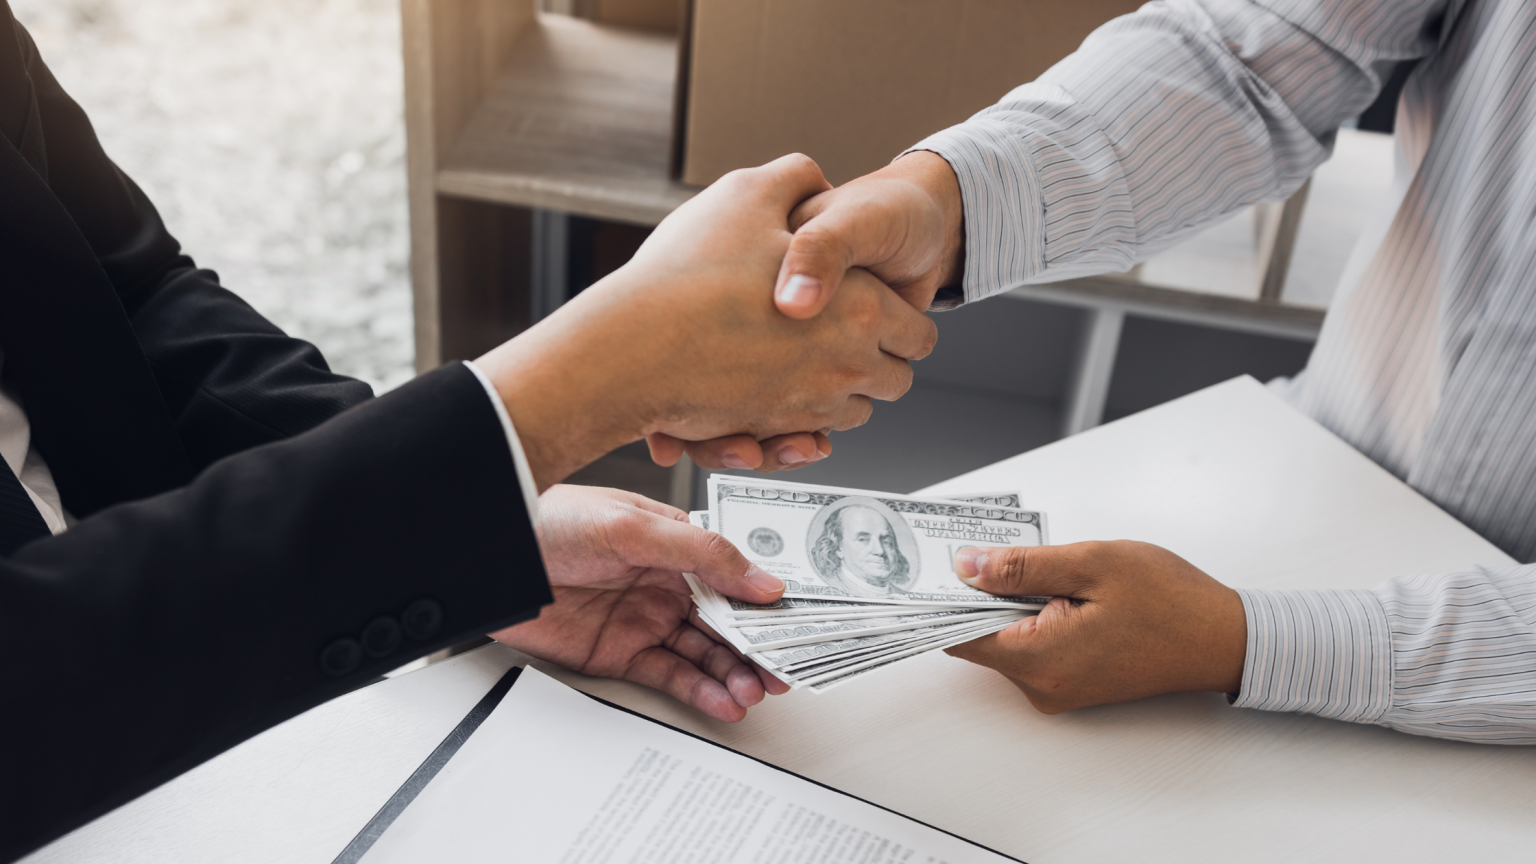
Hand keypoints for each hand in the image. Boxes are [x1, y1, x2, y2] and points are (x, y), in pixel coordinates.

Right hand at [474, 154, 937, 489]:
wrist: (628, 351)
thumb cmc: (686, 277)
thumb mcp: (747, 196)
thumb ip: (794, 179)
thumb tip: (815, 176)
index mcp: (860, 307)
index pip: (917, 332)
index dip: (899, 317)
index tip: (880, 308)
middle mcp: (845, 364)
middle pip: (893, 380)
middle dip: (875, 361)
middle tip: (846, 335)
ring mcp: (810, 406)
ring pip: (850, 413)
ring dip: (837, 393)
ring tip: (804, 360)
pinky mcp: (772, 434)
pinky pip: (806, 442)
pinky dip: (798, 427)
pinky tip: (773, 391)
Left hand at [492, 485, 790, 722]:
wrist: (487, 557)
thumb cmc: (549, 521)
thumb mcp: (633, 527)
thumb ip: (700, 553)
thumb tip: (761, 578)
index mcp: (673, 543)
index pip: (733, 573)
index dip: (765, 599)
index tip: (797, 622)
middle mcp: (664, 582)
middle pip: (724, 620)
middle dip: (757, 646)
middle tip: (784, 669)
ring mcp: (644, 620)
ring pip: (703, 653)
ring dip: (732, 673)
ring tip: (755, 690)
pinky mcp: (620, 654)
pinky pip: (670, 675)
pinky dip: (700, 690)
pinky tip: (724, 699)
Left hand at [943, 541, 1246, 712]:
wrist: (1224, 639)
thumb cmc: (1171, 601)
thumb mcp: (1090, 563)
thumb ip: (1021, 567)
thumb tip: (966, 566)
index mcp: (1039, 659)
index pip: (957, 634)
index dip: (941, 597)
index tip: (933, 565)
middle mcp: (1041, 685)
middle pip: (979, 634)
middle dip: (979, 590)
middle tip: (989, 546)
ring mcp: (1056, 689)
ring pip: (1005, 636)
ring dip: (1011, 599)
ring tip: (1039, 564)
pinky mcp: (1071, 683)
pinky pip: (1031, 644)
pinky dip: (1032, 613)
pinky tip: (1057, 586)